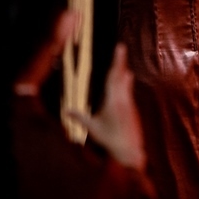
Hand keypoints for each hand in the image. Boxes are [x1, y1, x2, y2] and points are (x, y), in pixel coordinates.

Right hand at [68, 43, 145, 170]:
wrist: (130, 151)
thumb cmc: (109, 140)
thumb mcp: (92, 128)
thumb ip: (80, 117)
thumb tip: (66, 110)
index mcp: (113, 100)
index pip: (113, 76)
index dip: (115, 61)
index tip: (119, 48)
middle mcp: (123, 99)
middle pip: (121, 75)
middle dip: (120, 61)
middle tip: (121, 47)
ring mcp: (129, 104)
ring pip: (126, 83)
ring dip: (123, 71)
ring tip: (122, 61)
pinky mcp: (133, 109)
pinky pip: (128, 91)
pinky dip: (125, 83)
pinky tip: (126, 78)